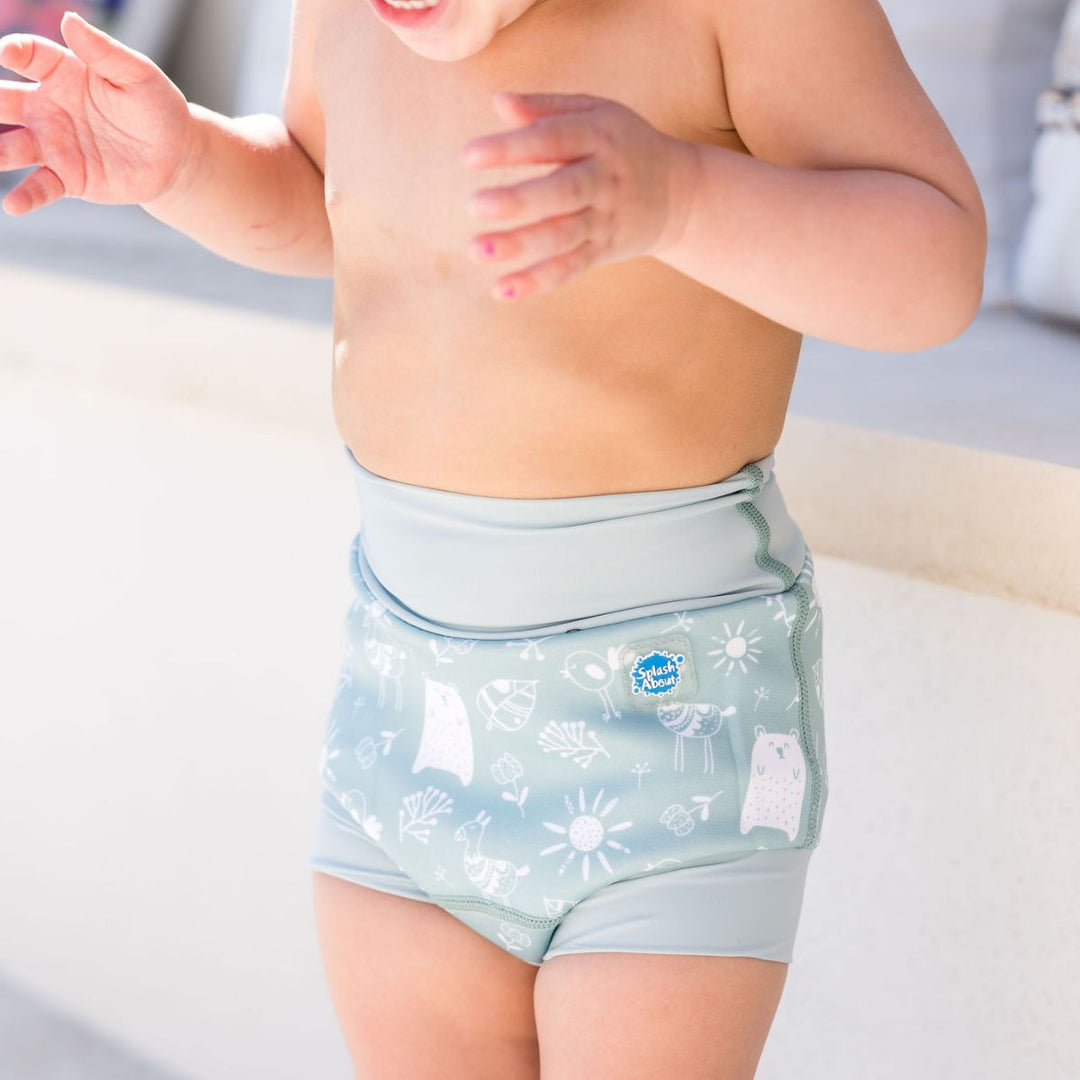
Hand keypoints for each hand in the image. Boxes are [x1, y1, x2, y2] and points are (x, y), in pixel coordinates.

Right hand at [0, 11, 193, 215]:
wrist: (175, 156)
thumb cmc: (155, 108)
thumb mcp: (138, 75)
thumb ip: (104, 51)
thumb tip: (69, 20)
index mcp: (63, 74)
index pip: (29, 57)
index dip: (15, 52)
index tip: (7, 53)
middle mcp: (48, 108)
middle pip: (3, 101)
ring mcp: (54, 144)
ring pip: (10, 146)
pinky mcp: (68, 178)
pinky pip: (40, 186)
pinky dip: (25, 195)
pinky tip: (12, 205)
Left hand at [461, 90, 699, 301]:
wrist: (681, 194)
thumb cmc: (623, 144)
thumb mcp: (594, 113)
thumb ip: (546, 109)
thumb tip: (498, 102)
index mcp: (599, 137)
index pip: (553, 139)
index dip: (512, 148)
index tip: (468, 156)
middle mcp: (604, 180)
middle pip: (562, 192)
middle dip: (519, 201)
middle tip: (474, 205)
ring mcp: (605, 220)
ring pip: (562, 236)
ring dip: (520, 246)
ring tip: (477, 249)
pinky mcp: (603, 252)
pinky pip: (569, 269)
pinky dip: (537, 281)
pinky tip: (501, 289)